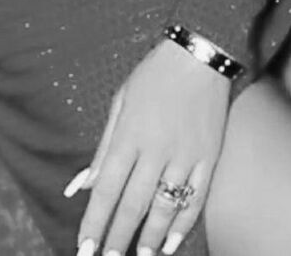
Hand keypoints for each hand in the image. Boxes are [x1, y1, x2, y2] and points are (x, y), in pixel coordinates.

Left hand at [70, 37, 230, 254]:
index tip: (84, 248)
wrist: (199, 55)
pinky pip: (196, 198)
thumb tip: (81, 185)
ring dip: (150, 237)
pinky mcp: (209, 156)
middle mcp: (156, 149)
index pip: (107, 190)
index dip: (94, 223)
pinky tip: (171, 242)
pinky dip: (183, 224)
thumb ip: (103, 148)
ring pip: (165, 207)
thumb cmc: (153, 76)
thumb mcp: (120, 103)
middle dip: (118, 238)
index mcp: (129, 135)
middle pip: (133, 205)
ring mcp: (185, 155)